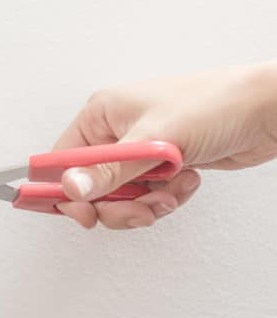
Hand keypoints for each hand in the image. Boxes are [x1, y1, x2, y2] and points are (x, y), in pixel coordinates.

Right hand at [55, 61, 276, 228]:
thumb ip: (110, 171)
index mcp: (101, 114)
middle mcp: (115, 132)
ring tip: (171, 191)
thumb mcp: (154, 140)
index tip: (83, 213)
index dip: (67, 191)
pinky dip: (166, 198)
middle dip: (117, 205)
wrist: (267, 110)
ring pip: (120, 197)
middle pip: (91, 187)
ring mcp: (138, 150)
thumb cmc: (214, 104)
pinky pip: (147, 197)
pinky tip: (186, 182)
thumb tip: (71, 188)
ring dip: (146, 203)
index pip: (62, 160)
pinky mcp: (160, 166)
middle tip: (140, 209)